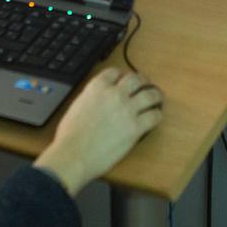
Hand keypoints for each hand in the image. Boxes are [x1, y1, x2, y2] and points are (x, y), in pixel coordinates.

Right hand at [34, 68, 162, 195]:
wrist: (73, 154)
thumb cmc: (70, 135)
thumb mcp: (77, 105)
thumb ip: (92, 98)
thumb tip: (99, 101)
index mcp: (97, 87)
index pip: (115, 72)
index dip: (121, 75)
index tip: (124, 80)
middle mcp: (114, 93)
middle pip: (136, 79)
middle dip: (142, 81)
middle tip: (145, 85)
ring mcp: (127, 109)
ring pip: (151, 94)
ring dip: (155, 95)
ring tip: (157, 98)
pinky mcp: (136, 127)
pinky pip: (155, 115)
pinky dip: (157, 115)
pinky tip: (155, 117)